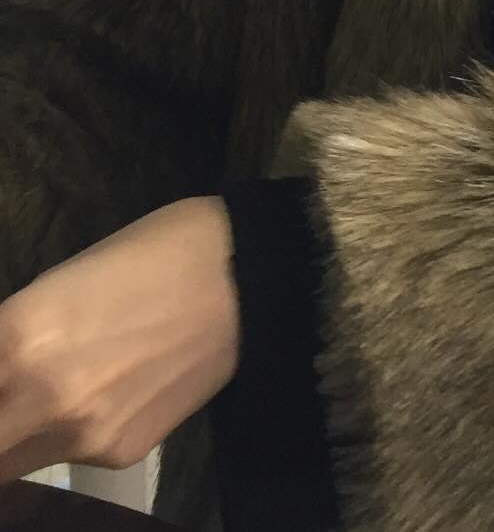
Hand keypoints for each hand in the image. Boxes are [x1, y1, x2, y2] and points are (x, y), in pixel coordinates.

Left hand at [0, 199, 238, 482]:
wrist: (247, 278)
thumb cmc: (153, 253)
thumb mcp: (59, 282)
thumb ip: (11, 338)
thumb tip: (0, 370)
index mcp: (18, 335)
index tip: (0, 372)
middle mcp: (38, 398)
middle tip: (11, 394)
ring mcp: (81, 435)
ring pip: (12, 462)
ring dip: (14, 434)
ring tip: (51, 389)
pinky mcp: (118, 452)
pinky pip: (66, 454)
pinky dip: (66, 433)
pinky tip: (100, 390)